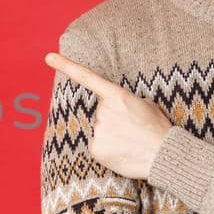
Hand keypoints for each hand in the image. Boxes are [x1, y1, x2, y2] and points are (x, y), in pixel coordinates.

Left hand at [43, 52, 174, 179]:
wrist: (165, 155)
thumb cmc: (158, 129)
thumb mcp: (146, 104)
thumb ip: (124, 101)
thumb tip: (115, 107)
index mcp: (117, 95)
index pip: (87, 78)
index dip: (66, 66)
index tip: (48, 58)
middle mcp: (103, 110)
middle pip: (100, 112)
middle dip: (113, 118)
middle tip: (132, 128)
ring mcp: (98, 129)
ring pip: (99, 129)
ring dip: (111, 134)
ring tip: (131, 141)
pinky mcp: (95, 148)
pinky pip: (97, 145)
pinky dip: (108, 149)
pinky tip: (123, 151)